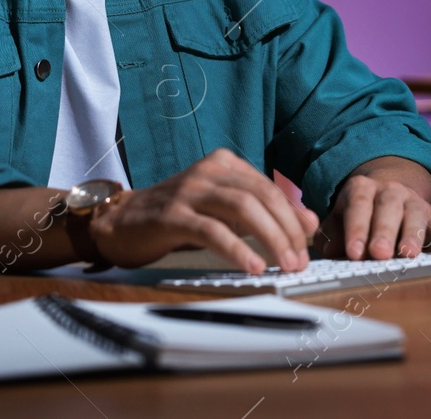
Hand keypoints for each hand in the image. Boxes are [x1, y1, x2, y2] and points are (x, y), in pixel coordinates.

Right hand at [89, 148, 317, 273]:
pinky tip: (253, 266)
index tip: (307, 246)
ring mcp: (189, 191)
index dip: (293, 217)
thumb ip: (264, 213)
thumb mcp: (224, 211)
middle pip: (262, 196)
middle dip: (287, 229)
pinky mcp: (172, 215)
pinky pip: (212, 230)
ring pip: (243, 209)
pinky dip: (238, 249)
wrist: (120, 221)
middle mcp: (209, 171)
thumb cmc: (176, 216)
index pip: (270, 189)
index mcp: (224, 164)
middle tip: (300, 260)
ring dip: (270, 239)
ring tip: (284, 264)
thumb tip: (310, 222)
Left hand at [321, 156, 430, 260]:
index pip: (358, 206)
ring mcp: (411, 200)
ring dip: (412, 234)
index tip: (354, 253)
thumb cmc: (357, 215)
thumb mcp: (338, 220)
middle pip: (387, 207)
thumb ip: (332, 235)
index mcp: (361, 189)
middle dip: (384, 231)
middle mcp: (388, 191)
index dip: (356, 229)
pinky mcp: (430, 213)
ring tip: (409, 254)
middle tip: (379, 253)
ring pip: (414, 213)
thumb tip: (331, 252)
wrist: (384, 194)